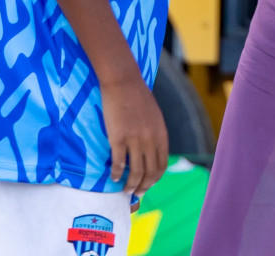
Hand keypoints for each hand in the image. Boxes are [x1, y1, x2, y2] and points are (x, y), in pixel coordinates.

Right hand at [102, 75, 168, 195]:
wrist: (123, 81)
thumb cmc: (137, 96)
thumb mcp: (154, 116)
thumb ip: (155, 134)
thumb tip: (152, 150)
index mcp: (161, 135)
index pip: (161, 165)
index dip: (154, 179)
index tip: (147, 185)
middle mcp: (150, 140)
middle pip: (150, 173)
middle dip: (143, 186)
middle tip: (136, 192)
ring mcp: (135, 140)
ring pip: (135, 172)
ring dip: (130, 185)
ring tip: (125, 189)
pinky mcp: (118, 138)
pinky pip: (119, 163)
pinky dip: (117, 174)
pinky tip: (114, 177)